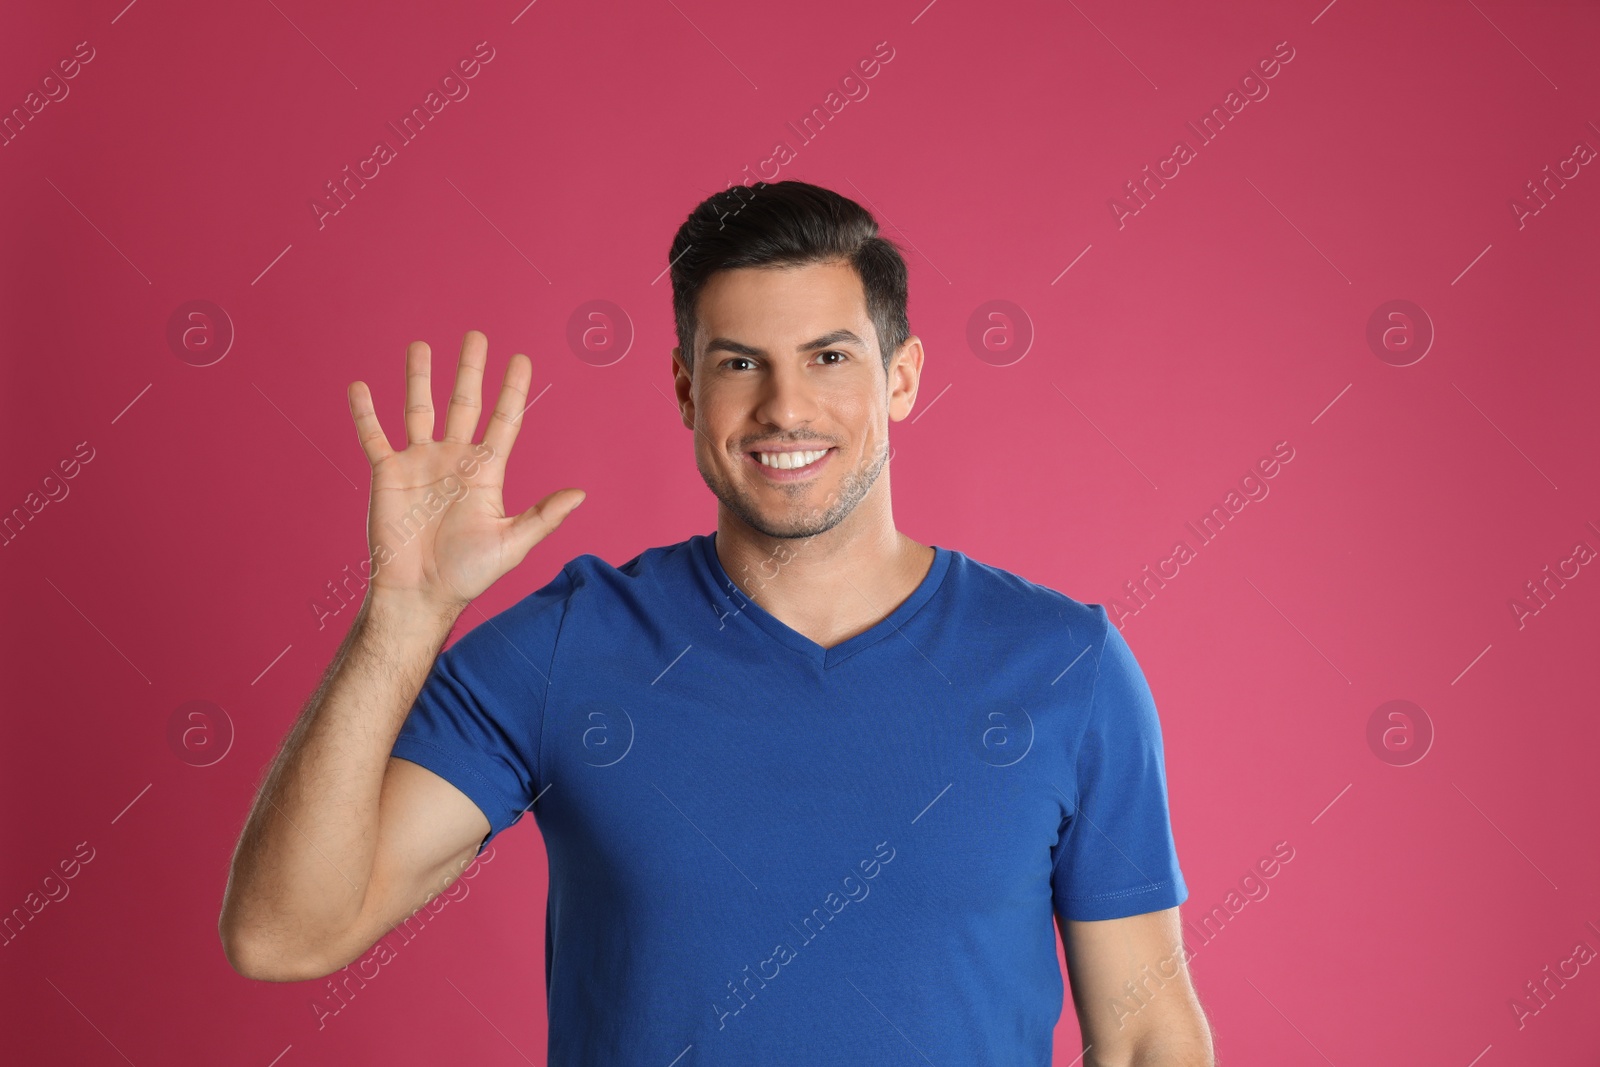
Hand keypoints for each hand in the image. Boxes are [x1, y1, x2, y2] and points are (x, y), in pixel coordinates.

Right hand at [346, 330, 584, 614]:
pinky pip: (374, 436)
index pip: (504, 420)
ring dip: (419, 377)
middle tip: (476, 335)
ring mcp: (420, 464)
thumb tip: (581, 494)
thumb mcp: (512, 543)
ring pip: (419, 409)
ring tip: (421, 345)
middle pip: (464, 404)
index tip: (522, 359)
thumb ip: (544, 516)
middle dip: (470, 370)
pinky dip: (365, 413)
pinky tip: (360, 386)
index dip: (513, 390)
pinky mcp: (388, 474)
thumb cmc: (467, 574)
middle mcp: (453, 460)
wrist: (420, 594)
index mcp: (485, 472)